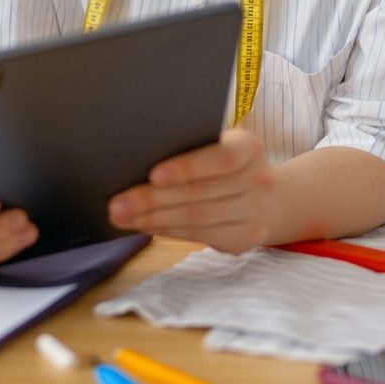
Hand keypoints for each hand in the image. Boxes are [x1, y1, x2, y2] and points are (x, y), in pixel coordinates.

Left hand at [106, 128, 275, 252]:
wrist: (267, 196)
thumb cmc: (222, 162)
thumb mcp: (216, 145)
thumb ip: (188, 146)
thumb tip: (135, 157)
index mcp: (249, 147)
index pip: (221, 157)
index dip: (187, 167)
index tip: (153, 175)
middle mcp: (259, 180)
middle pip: (199, 193)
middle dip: (151, 199)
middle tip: (117, 203)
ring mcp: (256, 212)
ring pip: (196, 217)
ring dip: (153, 219)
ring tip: (122, 217)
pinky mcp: (246, 238)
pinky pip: (200, 235)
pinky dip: (168, 230)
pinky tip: (145, 226)